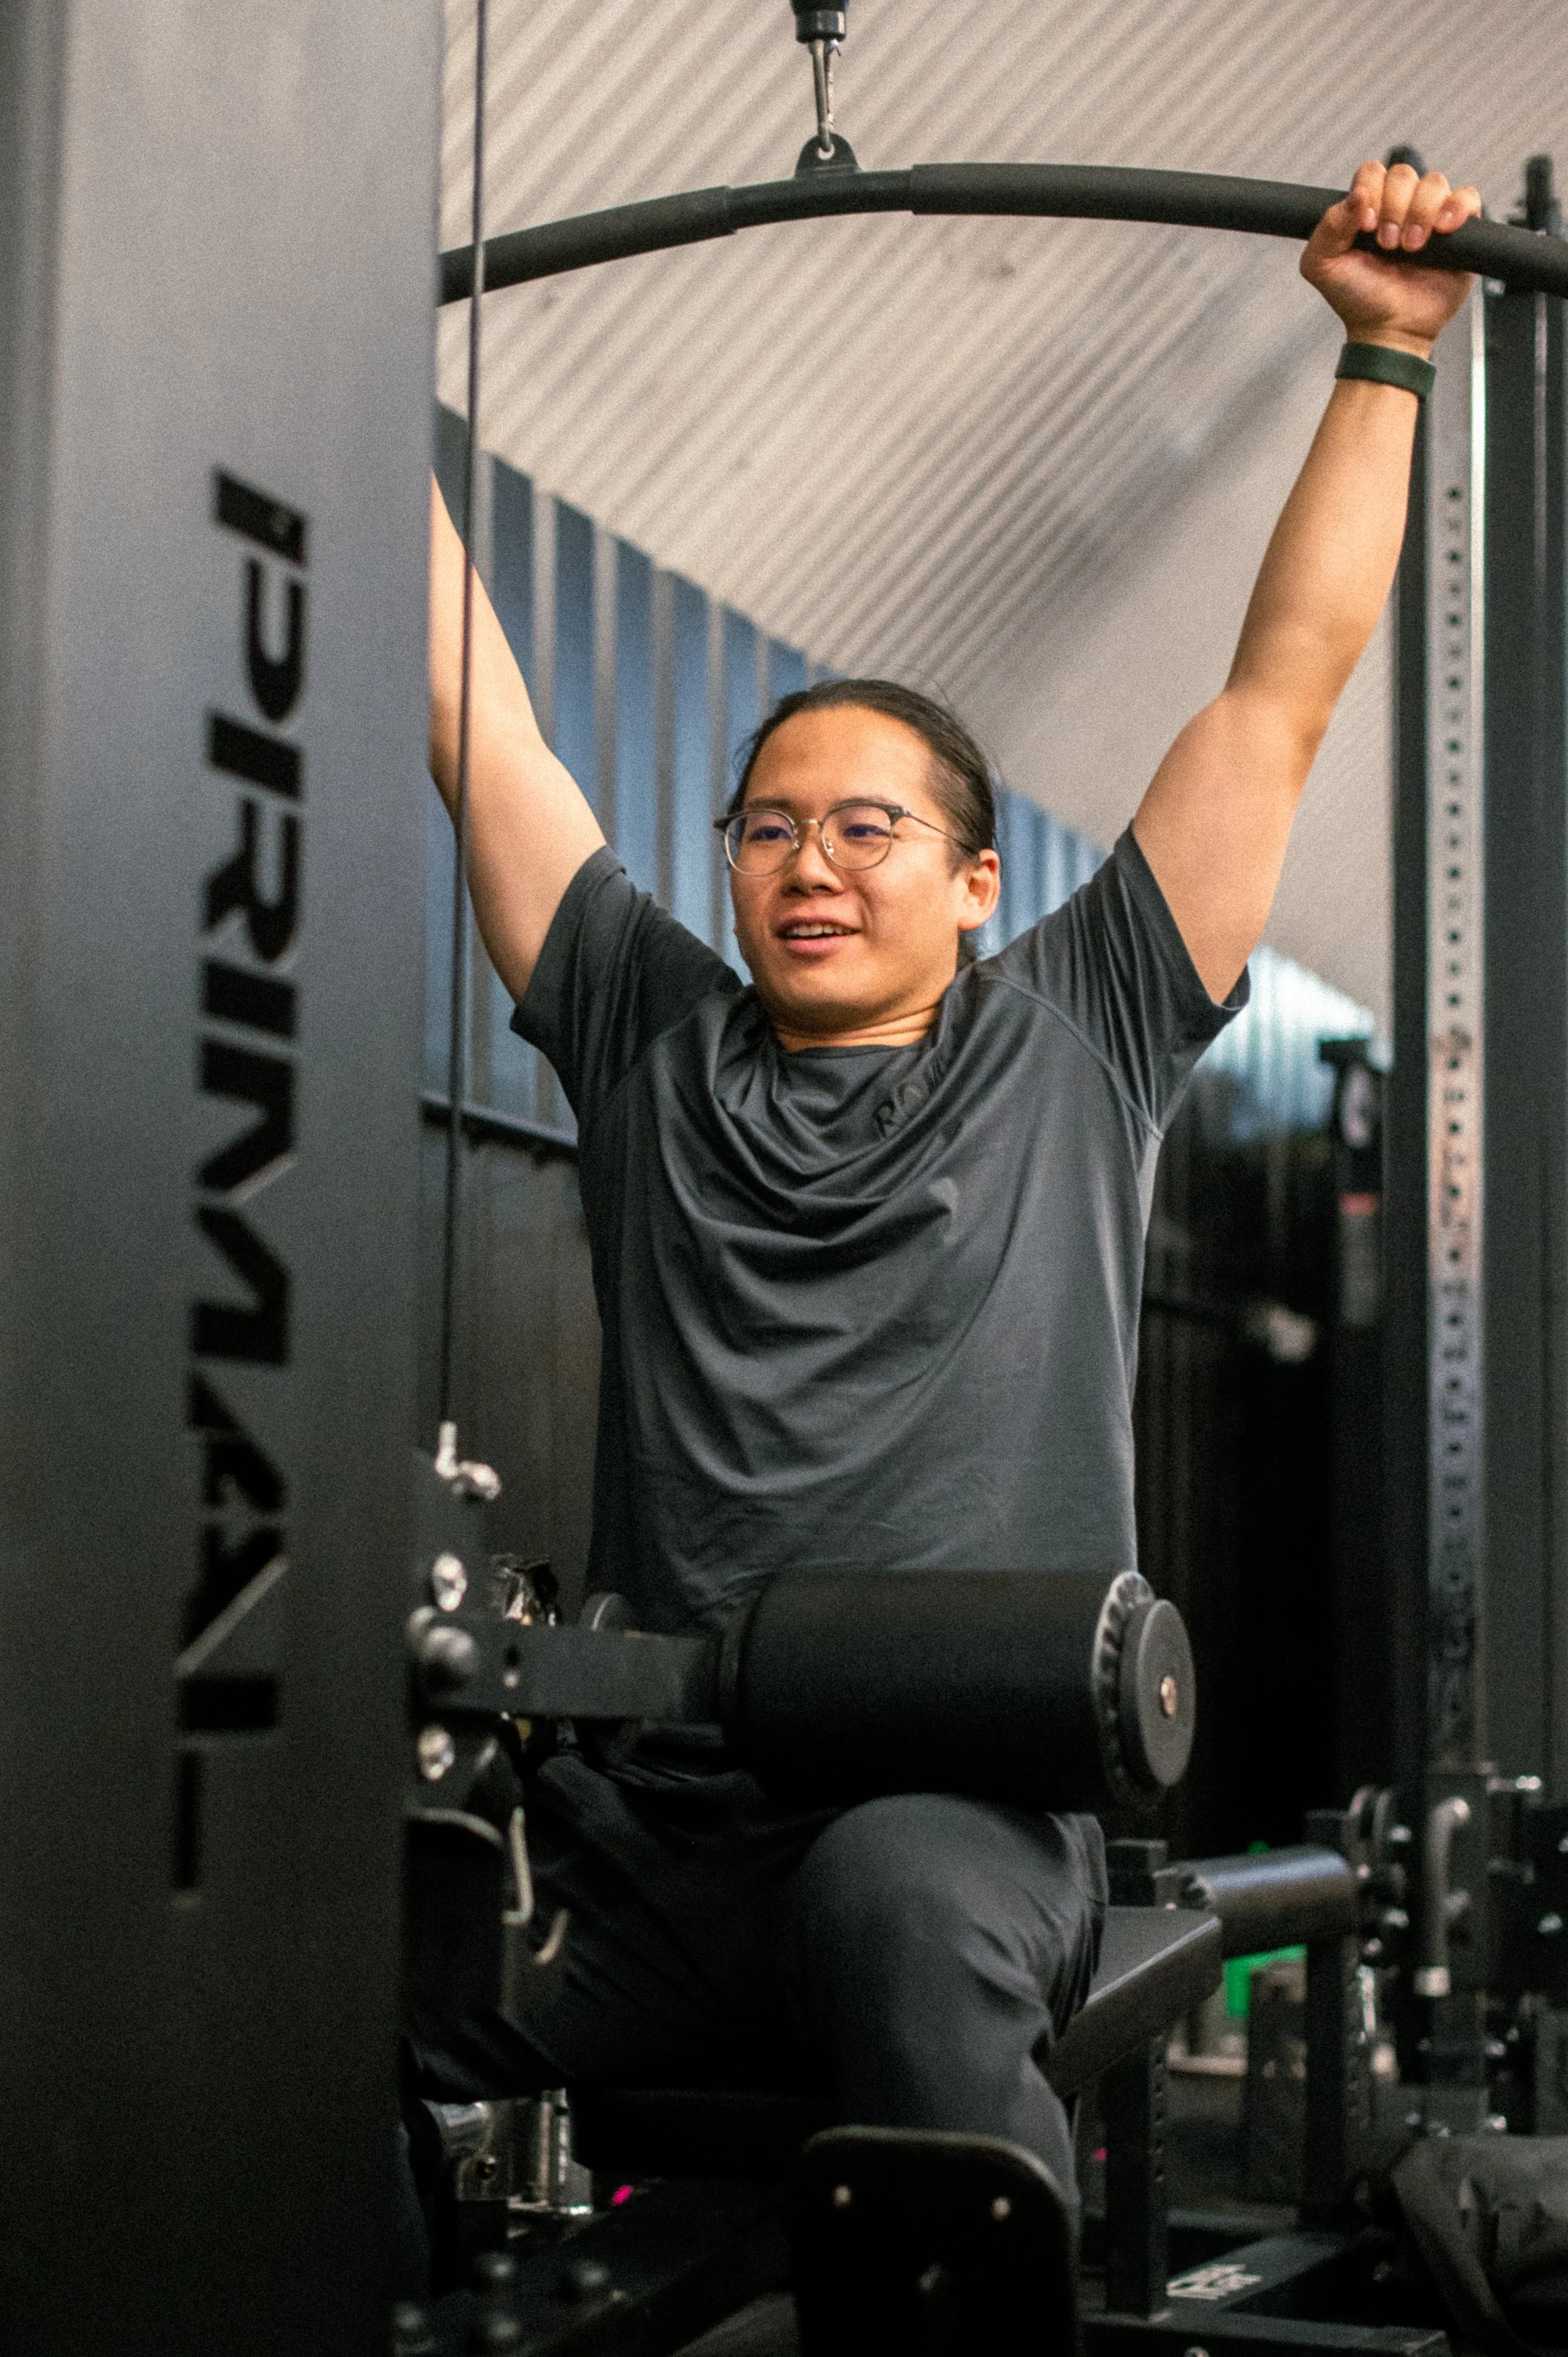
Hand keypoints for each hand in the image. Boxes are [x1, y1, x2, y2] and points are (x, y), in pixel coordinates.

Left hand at [1301, 159, 1482, 355]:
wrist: (1388, 330)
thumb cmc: (1357, 300)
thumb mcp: (1322, 266)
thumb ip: (1327, 227)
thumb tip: (1356, 195)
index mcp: (1369, 207)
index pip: (1372, 172)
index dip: (1370, 192)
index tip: (1366, 228)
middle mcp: (1400, 206)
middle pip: (1403, 174)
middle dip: (1394, 208)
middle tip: (1389, 244)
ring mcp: (1431, 216)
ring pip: (1434, 182)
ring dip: (1420, 213)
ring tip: (1411, 248)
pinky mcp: (1461, 229)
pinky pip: (1468, 197)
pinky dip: (1456, 207)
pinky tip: (1443, 230)